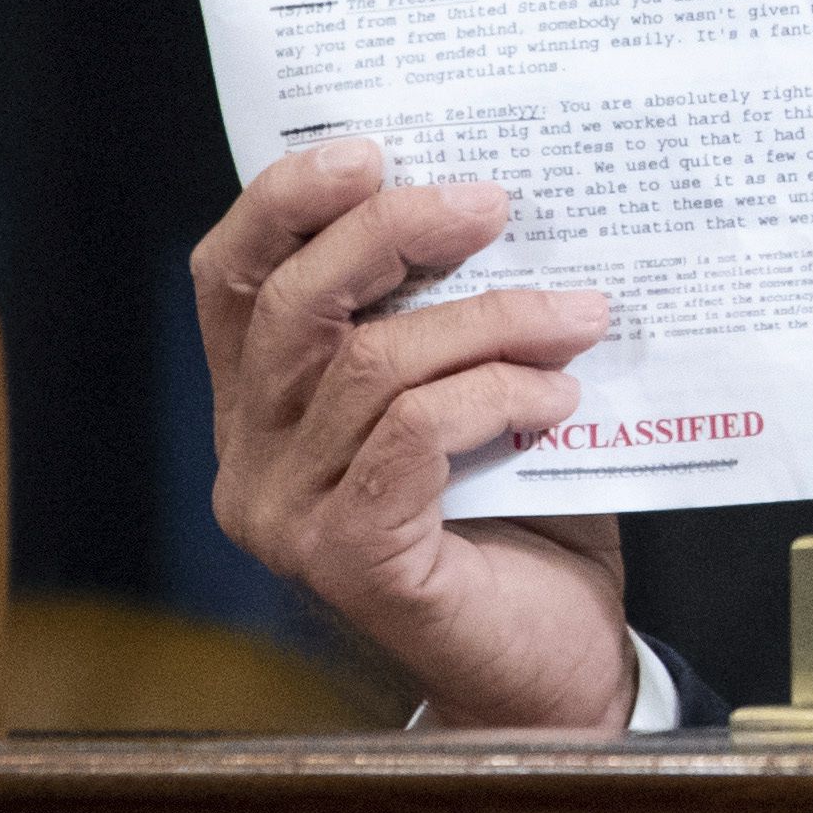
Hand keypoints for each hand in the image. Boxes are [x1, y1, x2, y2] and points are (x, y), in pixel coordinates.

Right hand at [194, 140, 636, 729]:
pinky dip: (494, 395)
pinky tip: (559, 394)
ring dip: (492, 319)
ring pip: (372, 365)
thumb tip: (504, 199)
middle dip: (393, 234)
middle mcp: (254, 461)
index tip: (370, 148)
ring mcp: (289, 516)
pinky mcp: (350, 559)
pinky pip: (413, 434)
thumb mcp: (484, 389)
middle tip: (494, 202)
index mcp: (267, 406)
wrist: (559, 664)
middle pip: (293, 306)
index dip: (284, 202)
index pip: (232, 280)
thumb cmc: (527, 517)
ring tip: (581, 313)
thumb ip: (459, 312)